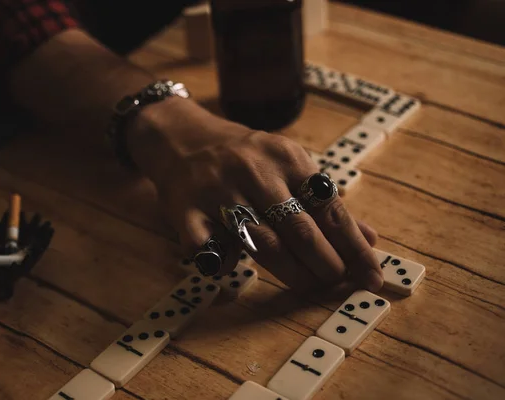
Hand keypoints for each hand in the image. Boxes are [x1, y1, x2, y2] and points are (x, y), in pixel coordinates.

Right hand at [126, 97, 382, 292]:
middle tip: (335, 283)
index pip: (330, 210)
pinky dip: (224, 265)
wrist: (184, 139)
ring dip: (291, 272)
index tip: (372, 277)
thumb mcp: (288, 165)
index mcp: (288, 158)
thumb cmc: (246, 157)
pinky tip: (233, 270)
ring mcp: (219, 191)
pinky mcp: (186, 210)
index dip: (354, 248)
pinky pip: (208, 247)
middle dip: (325, 265)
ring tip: (308, 286)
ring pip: (262, 243)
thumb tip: (370, 239)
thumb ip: (325, 202)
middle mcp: (255, 172)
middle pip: (299, 231)